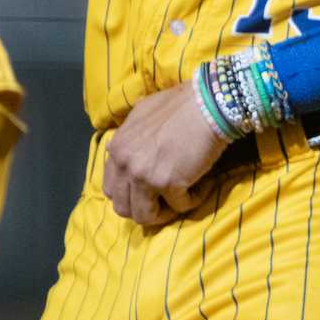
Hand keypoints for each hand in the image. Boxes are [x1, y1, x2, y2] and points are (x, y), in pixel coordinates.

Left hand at [102, 80, 226, 226]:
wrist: (208, 102)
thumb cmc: (182, 104)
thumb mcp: (144, 115)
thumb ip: (133, 139)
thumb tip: (136, 154)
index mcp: (117, 148)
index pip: (111, 189)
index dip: (130, 195)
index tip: (150, 192)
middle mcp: (124, 164)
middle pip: (123, 208)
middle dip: (146, 209)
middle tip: (167, 200)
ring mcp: (143, 175)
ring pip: (145, 217)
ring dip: (166, 212)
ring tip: (184, 196)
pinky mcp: (166, 183)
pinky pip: (180, 207)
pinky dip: (194, 199)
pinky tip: (205, 184)